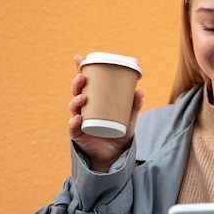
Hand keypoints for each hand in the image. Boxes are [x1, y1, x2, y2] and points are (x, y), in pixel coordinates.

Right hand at [68, 54, 144, 171]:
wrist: (115, 155)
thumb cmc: (119, 133)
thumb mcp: (129, 118)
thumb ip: (133, 106)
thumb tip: (140, 91)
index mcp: (93, 101)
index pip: (85, 83)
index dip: (80, 70)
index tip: (79, 58)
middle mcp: (84, 109)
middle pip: (77, 92)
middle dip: (77, 83)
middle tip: (83, 78)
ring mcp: (79, 121)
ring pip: (73, 107)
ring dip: (76, 101)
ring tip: (83, 98)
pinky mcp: (78, 134)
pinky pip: (73, 127)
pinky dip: (74, 122)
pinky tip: (78, 119)